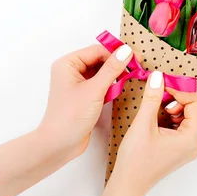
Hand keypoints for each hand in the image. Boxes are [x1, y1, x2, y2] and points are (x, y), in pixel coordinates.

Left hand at [38, 43, 133, 157]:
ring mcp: (77, 83)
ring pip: (102, 71)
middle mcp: (71, 70)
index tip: (136, 58)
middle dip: (118, 63)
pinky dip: (112, 84)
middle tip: (137, 67)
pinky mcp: (84, 94)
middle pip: (100, 59)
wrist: (59, 144)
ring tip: (131, 76)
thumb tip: (126, 51)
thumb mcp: (95, 90)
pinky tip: (121, 87)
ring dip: (116, 74)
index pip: (97, 50)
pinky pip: (101, 82)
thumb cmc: (70, 117)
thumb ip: (112, 69)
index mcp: (68, 64)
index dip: (117, 53)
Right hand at [94, 71, 196, 195]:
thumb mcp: (143, 124)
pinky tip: (163, 121)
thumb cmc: (136, 160)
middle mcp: (196, 143)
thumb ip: (152, 98)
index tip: (163, 87)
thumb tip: (158, 77)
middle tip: (168, 102)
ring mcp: (191, 147)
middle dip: (187, 100)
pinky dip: (181, 118)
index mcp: (192, 137)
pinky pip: (191, 127)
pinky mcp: (184, 149)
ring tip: (165, 113)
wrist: (129, 184)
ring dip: (185, 110)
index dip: (180, 91)